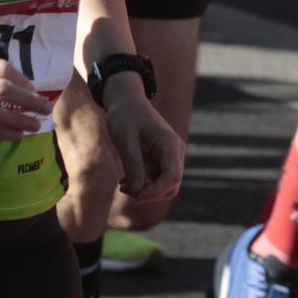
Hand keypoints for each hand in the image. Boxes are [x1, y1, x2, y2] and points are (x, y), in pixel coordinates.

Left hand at [101, 79, 183, 201]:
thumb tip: (138, 192)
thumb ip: (133, 165)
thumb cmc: (125, 116)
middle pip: (171, 186)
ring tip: (123, 184)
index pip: (172, 177)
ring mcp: (169, 156)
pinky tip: (125, 180)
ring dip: (144, 190)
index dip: (156, 192)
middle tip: (124, 188)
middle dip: (149, 193)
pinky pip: (156, 179)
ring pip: (163, 186)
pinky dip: (142, 184)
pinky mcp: (161, 159)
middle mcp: (174, 152)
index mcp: (169, 144)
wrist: (126, 101)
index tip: (135, 197)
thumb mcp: (125, 140)